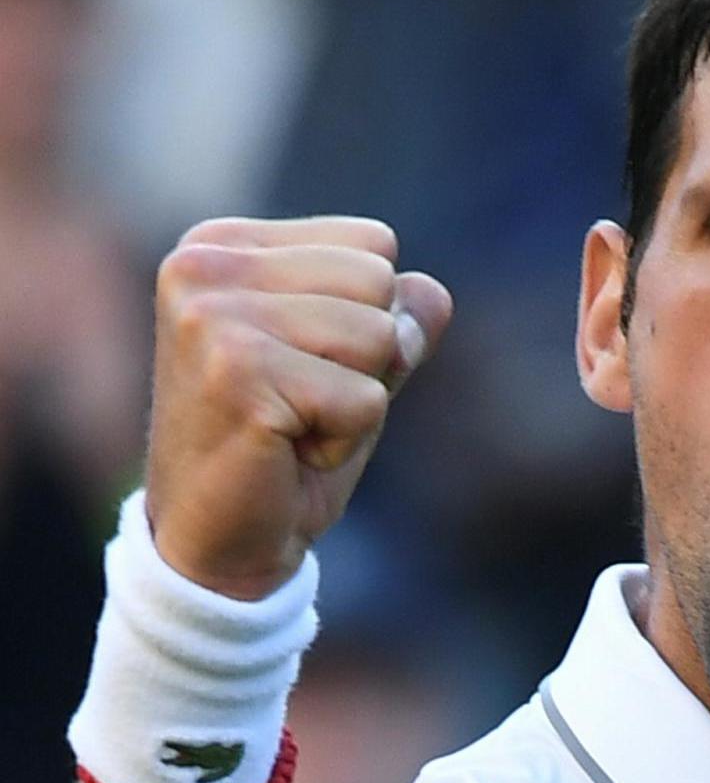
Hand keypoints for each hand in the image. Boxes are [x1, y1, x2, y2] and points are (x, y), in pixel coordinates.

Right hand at [144, 216, 453, 599]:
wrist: (222, 538)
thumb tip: (433, 292)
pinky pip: (367, 398)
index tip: (304, 364)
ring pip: (380, 336)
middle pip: (379, 282)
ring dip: (357, 400)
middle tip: (302, 401)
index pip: (374, 244)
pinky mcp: (237, 375)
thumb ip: (396, 316)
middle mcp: (202, 267)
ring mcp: (213, 317)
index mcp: (222, 245)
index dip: (371, 316)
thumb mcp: (353, 365)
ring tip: (294, 424)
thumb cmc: (287, 445)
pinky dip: (345, 440)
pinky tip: (288, 451)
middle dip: (369, 358)